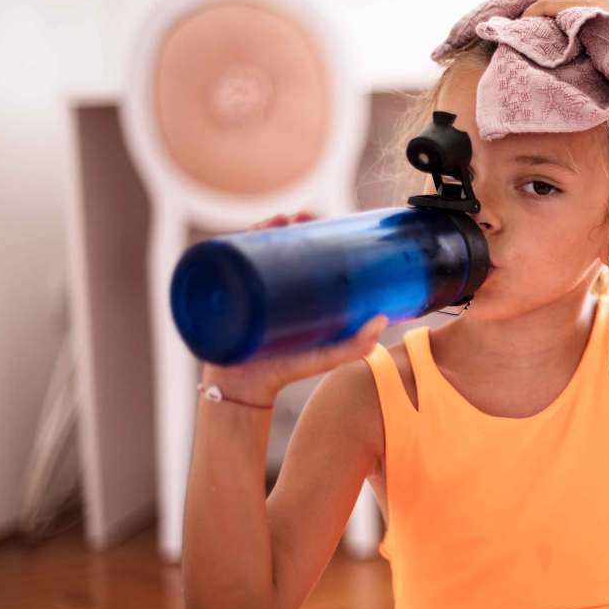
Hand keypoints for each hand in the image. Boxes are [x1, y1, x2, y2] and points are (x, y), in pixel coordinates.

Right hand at [198, 209, 390, 403]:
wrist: (242, 391)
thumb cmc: (285, 373)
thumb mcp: (326, 357)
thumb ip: (356, 345)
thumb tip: (382, 319)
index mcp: (298, 293)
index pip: (305, 252)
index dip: (312, 230)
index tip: (320, 218)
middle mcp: (273, 287)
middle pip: (280, 244)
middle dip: (288, 223)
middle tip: (297, 216)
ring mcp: (249, 289)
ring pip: (254, 248)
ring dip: (263, 227)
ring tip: (276, 221)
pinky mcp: (227, 296)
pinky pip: (227, 264)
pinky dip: (232, 243)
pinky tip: (243, 231)